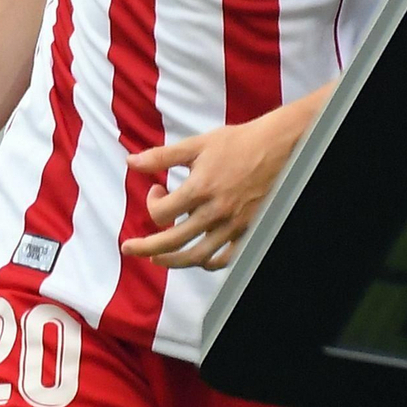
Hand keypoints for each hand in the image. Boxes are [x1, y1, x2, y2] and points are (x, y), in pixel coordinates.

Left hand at [120, 97, 321, 269]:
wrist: (277, 147)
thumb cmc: (238, 143)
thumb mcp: (196, 144)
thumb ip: (162, 157)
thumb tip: (131, 162)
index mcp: (199, 189)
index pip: (162, 212)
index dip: (151, 202)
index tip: (157, 190)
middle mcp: (215, 212)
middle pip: (172, 241)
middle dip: (145, 247)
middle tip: (129, 248)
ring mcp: (232, 225)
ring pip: (196, 256)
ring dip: (172, 261)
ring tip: (157, 259)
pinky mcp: (247, 231)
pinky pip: (226, 258)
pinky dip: (209, 263)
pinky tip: (198, 260)